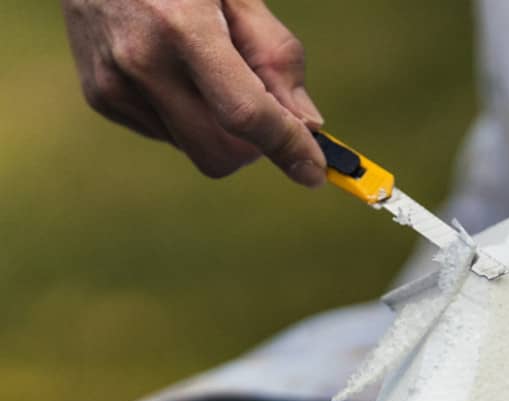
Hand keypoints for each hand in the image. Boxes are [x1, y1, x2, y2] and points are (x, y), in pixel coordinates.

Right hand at [61, 0, 327, 186]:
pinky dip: (188, 116)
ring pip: (196, 149)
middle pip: (219, 154)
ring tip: (206, 66)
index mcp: (182, 27)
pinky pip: (168, 135)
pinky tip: (175, 69)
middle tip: (267, 112)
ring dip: (219, 128)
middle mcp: (141, 62)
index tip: (314, 171)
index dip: (286, 146)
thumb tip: (307, 125)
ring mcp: (114, 84)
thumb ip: (276, 57)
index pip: (245, 113)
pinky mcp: (101, 98)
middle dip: (254, 148)